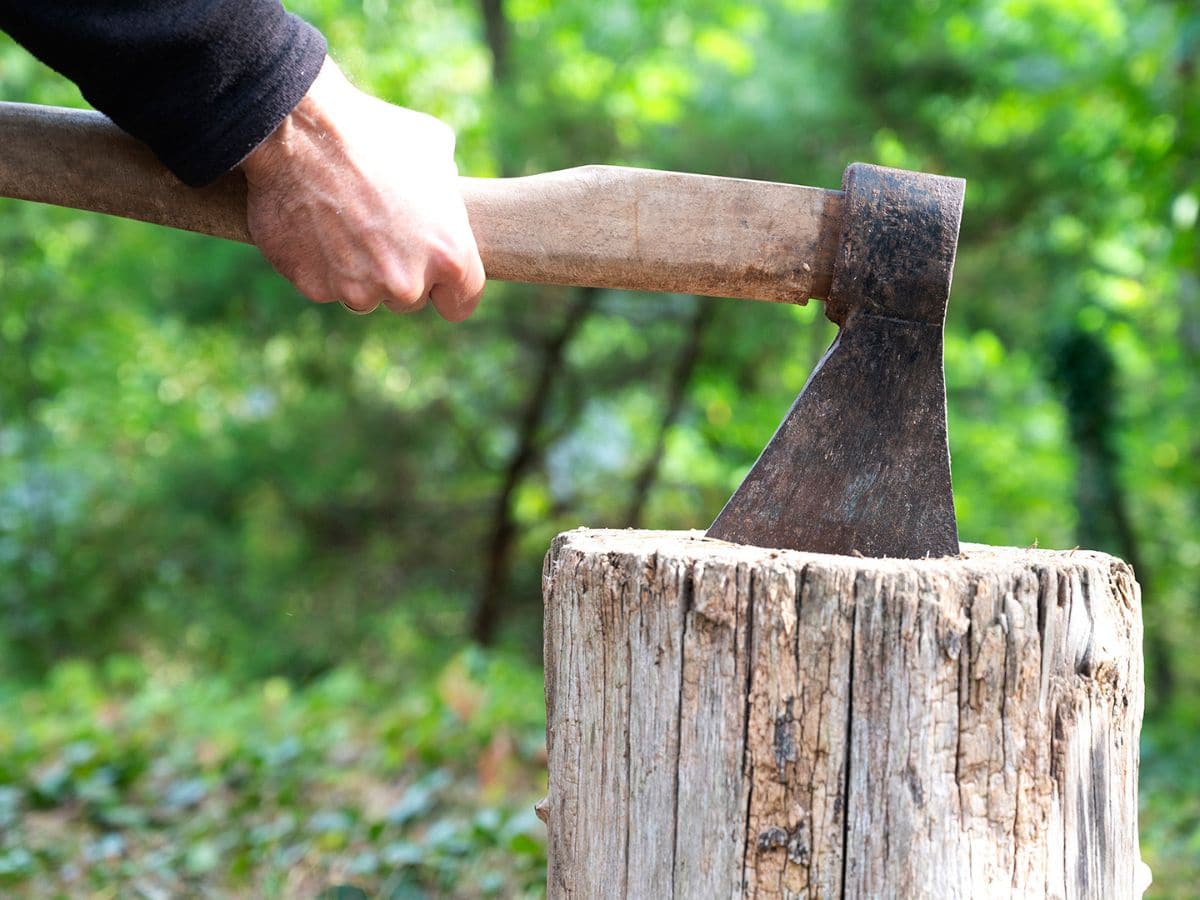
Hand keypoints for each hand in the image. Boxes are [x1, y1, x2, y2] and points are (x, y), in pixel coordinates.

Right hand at [240, 57, 484, 319]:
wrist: (295, 128)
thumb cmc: (372, 131)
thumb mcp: (434, 149)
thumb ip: (448, 196)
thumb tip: (446, 206)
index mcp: (449, 254)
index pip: (461, 301)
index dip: (448, 288)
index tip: (436, 278)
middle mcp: (407, 282)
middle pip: (411, 299)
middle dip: (400, 272)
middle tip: (380, 229)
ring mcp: (360, 290)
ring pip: (368, 296)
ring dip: (360, 272)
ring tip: (345, 221)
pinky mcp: (316, 288)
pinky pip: (326, 286)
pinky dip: (321, 265)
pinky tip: (315, 225)